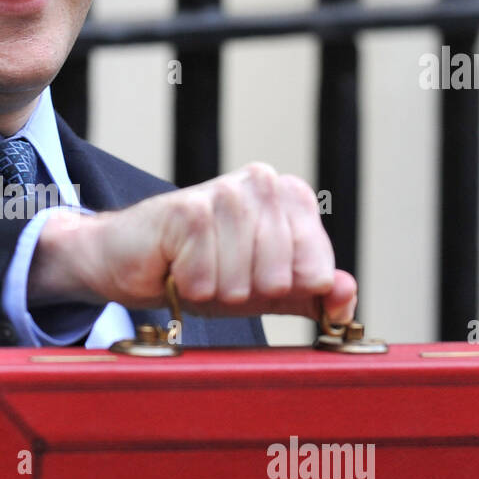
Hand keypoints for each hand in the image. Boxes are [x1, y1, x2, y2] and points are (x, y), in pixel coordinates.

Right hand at [29, 162, 356, 322]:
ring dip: (217, 290)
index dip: (284, 290)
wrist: (132, 262)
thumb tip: (346, 295)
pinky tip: (176, 266)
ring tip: (197, 271)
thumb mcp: (265, 289)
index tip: (254, 278)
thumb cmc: (201, 271)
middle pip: (283, 276)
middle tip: (219, 275)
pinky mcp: (189, 209)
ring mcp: (226, 191)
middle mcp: (264, 183)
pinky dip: (190, 285)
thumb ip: (313, 293)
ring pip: (247, 278)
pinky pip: (208, 276)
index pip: (318, 269)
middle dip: (247, 292)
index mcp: (291, 197)